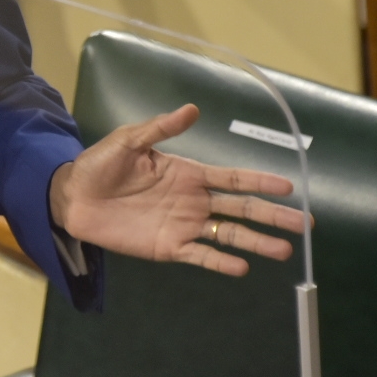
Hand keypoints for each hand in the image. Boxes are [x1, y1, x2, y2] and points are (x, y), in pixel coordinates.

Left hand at [48, 104, 309, 276]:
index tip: (290, 187)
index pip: (232, 178)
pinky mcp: (168, 247)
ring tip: (284, 251)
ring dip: (256, 243)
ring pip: (228, 235)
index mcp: (187, 173)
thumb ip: (160, 129)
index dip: (260, 182)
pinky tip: (241, 268)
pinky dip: (220, 262)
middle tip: (304, 224)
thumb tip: (192, 109)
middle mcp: (193, 201)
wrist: (73, 197)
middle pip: (241, 208)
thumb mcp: (128, 141)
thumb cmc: (100, 165)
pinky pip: (200, 256)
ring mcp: (183, 226)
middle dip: (272, 215)